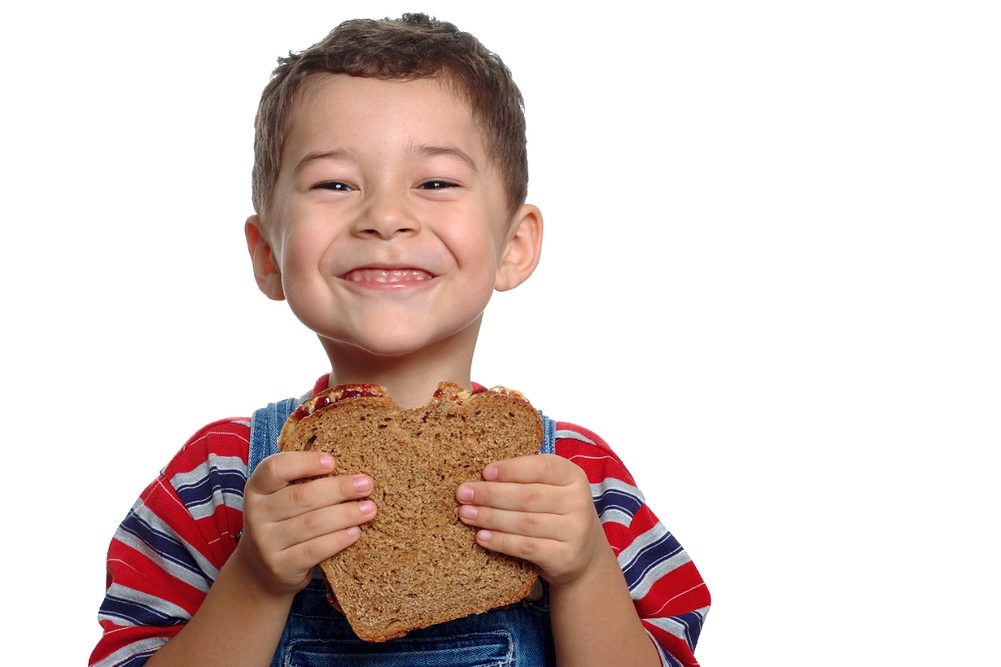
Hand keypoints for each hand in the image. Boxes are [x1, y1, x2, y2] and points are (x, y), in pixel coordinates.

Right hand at [234, 452, 376, 597]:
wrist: (261, 570)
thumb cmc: (283, 522)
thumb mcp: (282, 498)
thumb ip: (305, 482)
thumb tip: (352, 471)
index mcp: (257, 488)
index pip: (275, 468)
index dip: (304, 462)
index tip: (333, 461)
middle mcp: (256, 514)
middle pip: (301, 496)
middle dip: (338, 489)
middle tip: (366, 485)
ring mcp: (266, 542)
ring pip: (311, 524)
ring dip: (345, 514)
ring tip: (369, 509)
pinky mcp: (280, 566)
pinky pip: (313, 550)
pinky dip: (337, 540)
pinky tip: (354, 532)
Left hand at [455, 454, 608, 587]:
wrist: (584, 556)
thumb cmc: (556, 514)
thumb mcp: (551, 490)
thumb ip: (525, 480)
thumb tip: (480, 477)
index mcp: (573, 476)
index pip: (541, 467)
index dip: (512, 469)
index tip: (484, 472)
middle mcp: (578, 502)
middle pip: (528, 496)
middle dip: (491, 494)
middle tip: (462, 494)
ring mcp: (575, 531)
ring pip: (525, 522)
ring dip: (490, 517)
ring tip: (466, 514)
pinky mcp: (566, 557)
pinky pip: (527, 547)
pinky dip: (501, 542)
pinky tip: (481, 536)